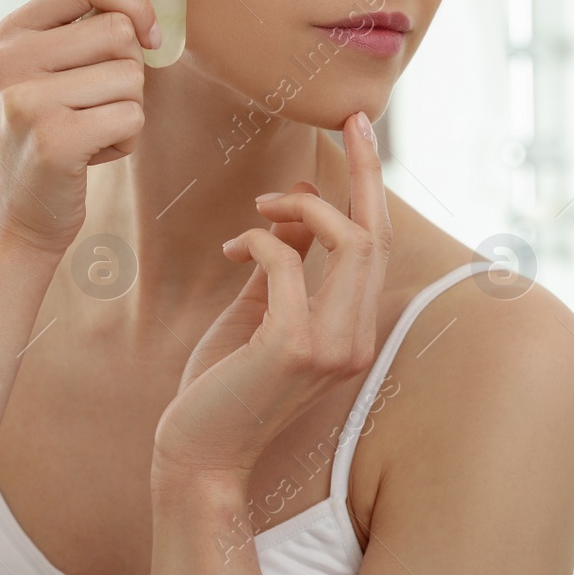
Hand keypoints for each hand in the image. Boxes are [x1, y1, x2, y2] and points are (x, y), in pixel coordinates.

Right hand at [0, 0, 160, 254]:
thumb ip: (80, 33)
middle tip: (95, 106)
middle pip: (120, 33)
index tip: (147, 36)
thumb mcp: (43, 73)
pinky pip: (131, 117)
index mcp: (11, 32)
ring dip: (128, 111)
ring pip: (131, 77)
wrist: (10, 220)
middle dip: (129, 73)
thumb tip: (148, 11)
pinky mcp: (54, 140)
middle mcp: (10, 59)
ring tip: (88, 133)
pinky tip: (90, 157)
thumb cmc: (44, 138)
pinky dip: (125, 141)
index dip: (133, 1)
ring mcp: (27, 100)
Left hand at [150, 110, 392, 486]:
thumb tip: (305, 201)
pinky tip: (233, 248)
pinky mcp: (296, 347)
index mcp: (355, 331)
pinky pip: (286, 262)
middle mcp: (356, 339)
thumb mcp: (262, 310)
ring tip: (262, 206)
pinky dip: (259, 240)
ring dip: (302, 208)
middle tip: (347, 121)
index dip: (373, 184)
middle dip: (364, 170)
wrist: (195, 453)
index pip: (378, 245)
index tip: (361, 129)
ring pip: (349, 241)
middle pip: (375, 234)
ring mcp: (333, 346)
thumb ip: (289, 262)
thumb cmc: (222, 385)